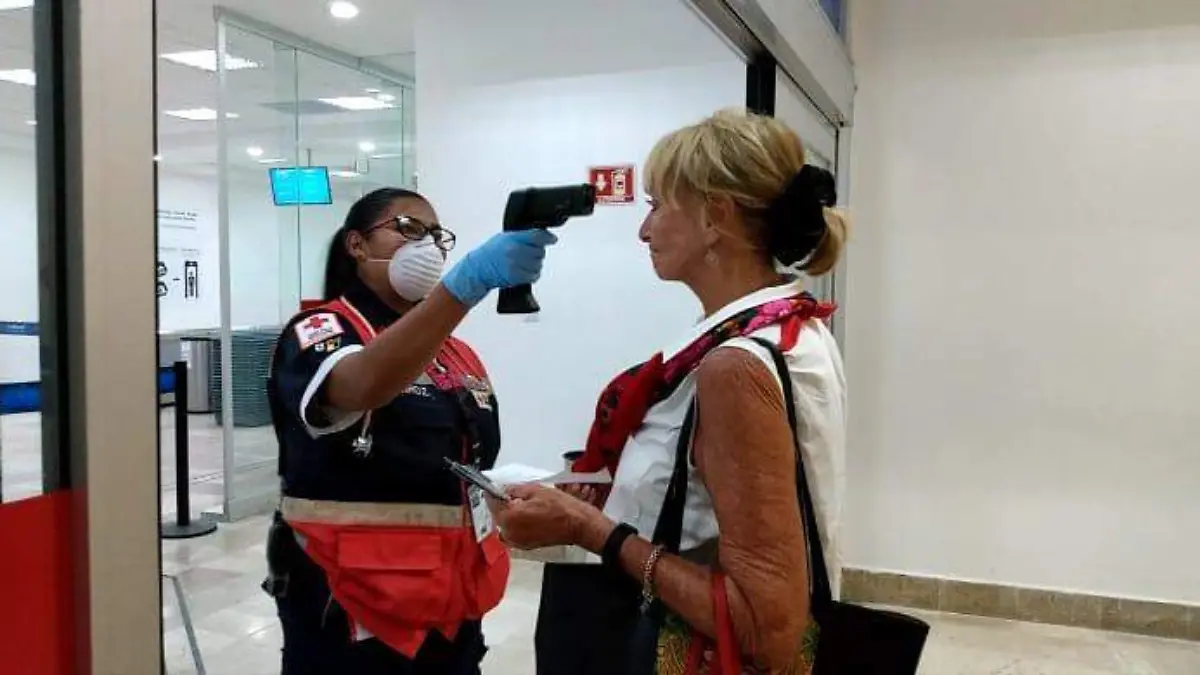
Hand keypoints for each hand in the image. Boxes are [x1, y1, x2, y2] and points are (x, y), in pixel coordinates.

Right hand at [440, 229, 558, 306]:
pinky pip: (534, 275)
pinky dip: (533, 274)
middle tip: (530, 253)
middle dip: (538, 252)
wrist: (478, 269)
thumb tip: (540, 236)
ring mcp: (515, 264)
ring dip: (535, 264)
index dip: (548, 237)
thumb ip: (521, 236)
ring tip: (525, 263)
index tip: (553, 239)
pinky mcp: (516, 277)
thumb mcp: (504, 238)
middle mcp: (515, 250)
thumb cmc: (490, 253)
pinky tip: (526, 271)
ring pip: (538, 264)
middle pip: (540, 251)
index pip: (537, 236)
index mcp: (512, 238)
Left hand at [489, 483, 612, 551]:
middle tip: (512, 495)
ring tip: (523, 505)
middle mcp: (510, 533)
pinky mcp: (527, 546)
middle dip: (503, 505)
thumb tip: (508, 490)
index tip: (492, 489)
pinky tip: (529, 516)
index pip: (492, 504)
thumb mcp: (535, 490)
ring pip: (506, 526)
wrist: (577, 524)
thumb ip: (516, 490)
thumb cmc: (561, 509)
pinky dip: (517, 525)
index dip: (493, 494)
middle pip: (498, 516)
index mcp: (509, 518)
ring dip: (510, 516)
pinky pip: (515, 534)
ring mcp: (518, 542)